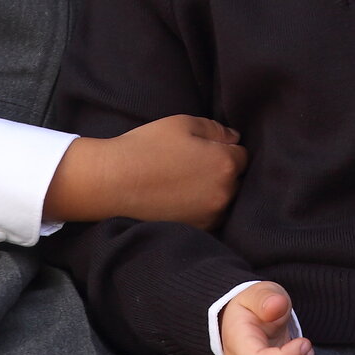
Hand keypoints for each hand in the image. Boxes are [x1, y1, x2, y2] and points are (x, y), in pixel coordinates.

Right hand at [43, 116, 245, 226]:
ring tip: (186, 184)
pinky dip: (201, 209)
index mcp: (225, 164)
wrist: (112, 182)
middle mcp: (224, 193)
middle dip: (223, 172)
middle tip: (195, 166)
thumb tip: (234, 138)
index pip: (243, 155)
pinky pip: (209, 217)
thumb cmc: (146, 147)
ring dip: (214, 192)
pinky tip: (180, 200)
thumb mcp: (182, 123)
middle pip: (236, 180)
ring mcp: (211, 216)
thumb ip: (215, 129)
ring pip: (224, 200)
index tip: (206, 149)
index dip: (226, 149)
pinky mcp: (195, 231)